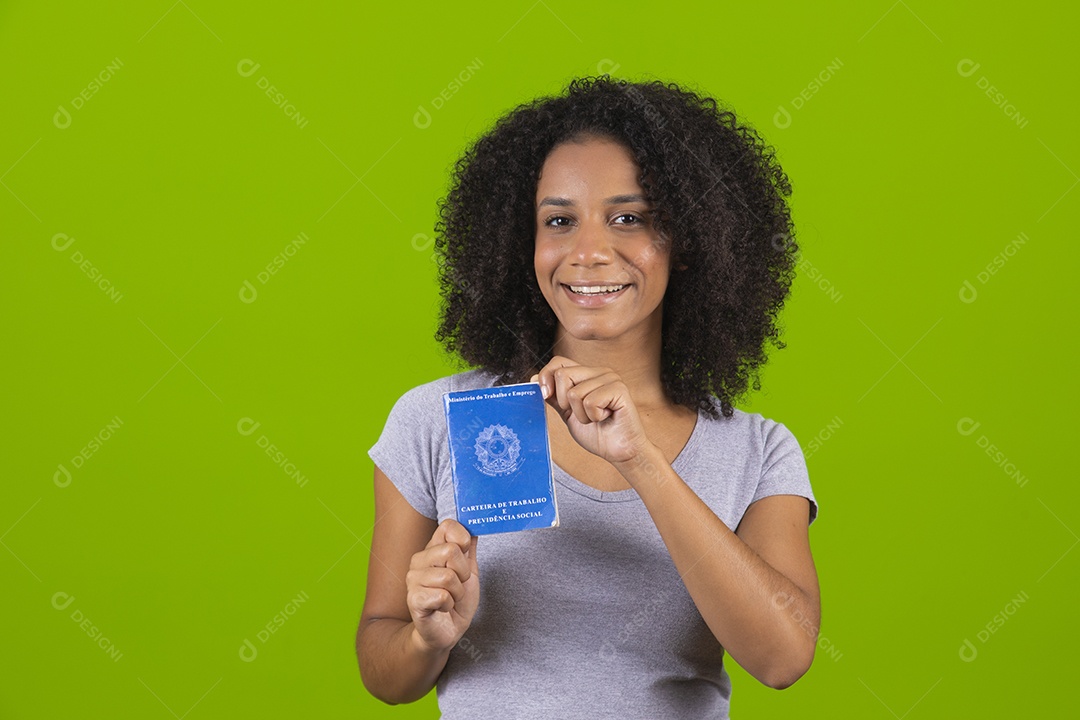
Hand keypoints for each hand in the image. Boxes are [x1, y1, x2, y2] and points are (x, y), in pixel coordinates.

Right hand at [405, 518, 478, 654]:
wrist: (446, 632)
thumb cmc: (456, 601)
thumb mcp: (469, 571)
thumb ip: (470, 548)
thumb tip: (475, 523)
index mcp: (432, 549)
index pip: (447, 526)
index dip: (463, 540)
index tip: (465, 556)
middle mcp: (419, 560)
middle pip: (451, 551)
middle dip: (463, 573)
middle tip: (458, 585)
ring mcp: (413, 579)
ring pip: (448, 577)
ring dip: (457, 593)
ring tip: (450, 599)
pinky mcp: (414, 599)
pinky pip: (442, 596)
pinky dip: (449, 604)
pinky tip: (442, 608)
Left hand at [532, 355, 651, 464]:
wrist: (618, 451)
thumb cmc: (596, 433)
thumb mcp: (567, 413)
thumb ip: (554, 396)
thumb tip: (534, 378)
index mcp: (587, 373)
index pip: (558, 362)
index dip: (546, 377)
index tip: (546, 396)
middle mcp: (600, 371)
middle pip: (562, 375)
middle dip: (565, 402)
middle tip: (582, 414)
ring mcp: (611, 378)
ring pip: (575, 393)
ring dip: (581, 415)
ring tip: (597, 418)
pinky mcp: (619, 390)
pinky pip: (590, 401)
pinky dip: (593, 416)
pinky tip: (606, 417)